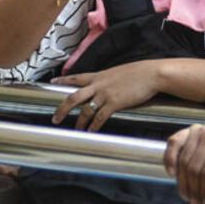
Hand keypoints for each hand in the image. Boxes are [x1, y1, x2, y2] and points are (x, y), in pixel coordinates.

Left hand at [51, 61, 165, 130]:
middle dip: (62, 109)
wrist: (151, 74)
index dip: (63, 80)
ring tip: (76, 129)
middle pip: (74, 97)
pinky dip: (94, 126)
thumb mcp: (118, 72)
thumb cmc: (139, 72)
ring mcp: (106, 94)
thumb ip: (108, 79)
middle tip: (55, 118)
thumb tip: (105, 85)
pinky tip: (91, 131)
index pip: (76, 77)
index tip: (52, 81)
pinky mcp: (115, 103)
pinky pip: (100, 117)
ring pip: (85, 110)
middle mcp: (99, 85)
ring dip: (79, 122)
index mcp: (99, 76)